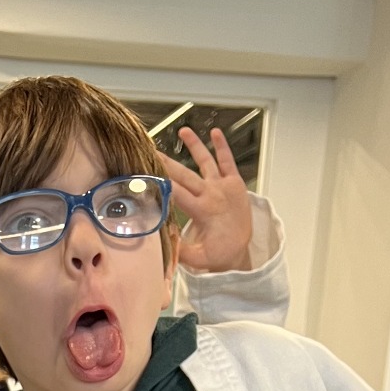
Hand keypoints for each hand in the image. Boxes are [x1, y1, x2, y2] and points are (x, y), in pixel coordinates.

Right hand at [158, 126, 253, 274]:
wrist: (242, 252)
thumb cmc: (218, 255)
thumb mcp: (197, 259)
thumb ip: (180, 250)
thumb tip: (162, 238)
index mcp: (202, 211)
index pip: (176, 192)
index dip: (161, 181)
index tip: (147, 172)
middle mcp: (212, 194)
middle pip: (185, 174)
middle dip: (168, 163)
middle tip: (152, 151)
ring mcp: (224, 186)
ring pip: (206, 161)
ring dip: (194, 145)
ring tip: (184, 131)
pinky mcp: (235, 183)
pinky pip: (228, 161)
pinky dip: (222, 146)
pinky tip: (215, 132)